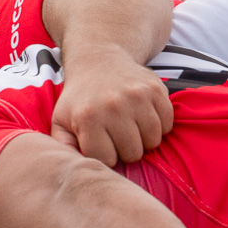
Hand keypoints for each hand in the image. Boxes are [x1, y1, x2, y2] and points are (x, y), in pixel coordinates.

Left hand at [51, 54, 173, 164]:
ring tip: (130, 130)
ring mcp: (138, 97)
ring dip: (143, 141)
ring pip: (152, 141)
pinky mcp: (156, 89)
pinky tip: (143, 119)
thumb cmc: (79, 98)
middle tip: (117, 138)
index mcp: (87, 118)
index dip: (104, 156)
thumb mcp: (60, 120)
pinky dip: (159, 127)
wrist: (99, 61)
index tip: (101, 146)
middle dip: (125, 151)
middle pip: (132, 153)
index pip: (106, 159)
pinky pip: (167, 125)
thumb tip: (69, 167)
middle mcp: (113, 107)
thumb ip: (62, 146)